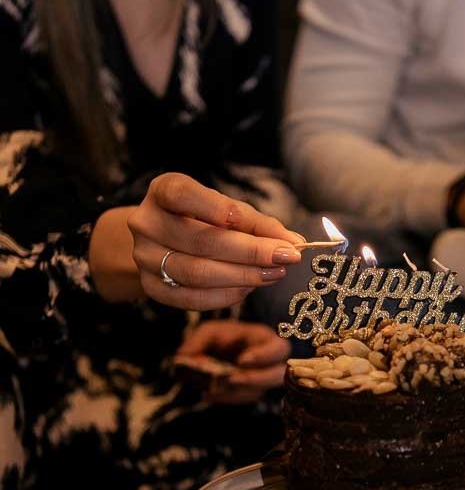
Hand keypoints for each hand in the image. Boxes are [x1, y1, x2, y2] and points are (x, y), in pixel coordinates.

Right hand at [125, 173, 304, 310]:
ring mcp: (146, 258)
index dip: (217, 208)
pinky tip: (248, 289)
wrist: (158, 241)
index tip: (254, 223)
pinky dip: (226, 296)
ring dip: (243, 276)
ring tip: (273, 274)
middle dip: (251, 251)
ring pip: (198, 273)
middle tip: (287, 256)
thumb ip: (255, 222)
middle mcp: (147, 223)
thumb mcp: (223, 208)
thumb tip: (294, 241)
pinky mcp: (152, 287)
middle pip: (201, 241)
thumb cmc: (199, 217)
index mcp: (162, 191)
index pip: (183, 195)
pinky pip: (192, 299)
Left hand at [175, 319, 290, 403]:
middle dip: (257, 379)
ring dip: (235, 393)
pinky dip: (224, 398)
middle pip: (278, 376)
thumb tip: (184, 356)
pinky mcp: (249, 393)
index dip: (264, 356)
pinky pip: (241, 399)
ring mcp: (261, 381)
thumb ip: (199, 342)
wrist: (221, 351)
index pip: (278, 349)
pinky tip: (207, 394)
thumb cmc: (222, 336)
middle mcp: (270, 363)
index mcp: (266, 341)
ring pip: (257, 392)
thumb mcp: (210, 331)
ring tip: (212, 390)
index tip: (242, 360)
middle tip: (232, 380)